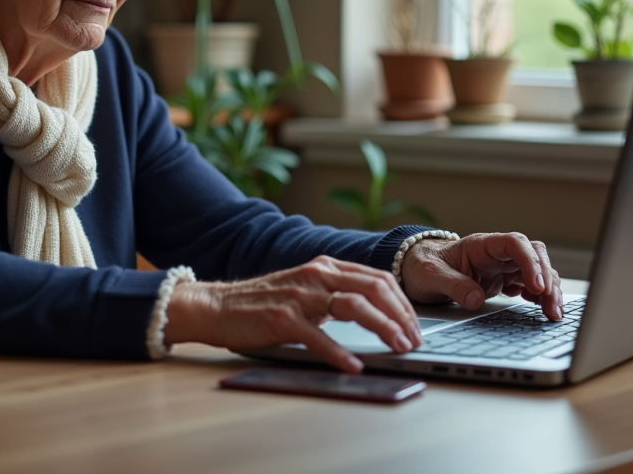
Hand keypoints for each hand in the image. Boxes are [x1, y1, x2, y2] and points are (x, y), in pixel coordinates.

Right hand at [163, 256, 423, 372]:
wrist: (217, 305)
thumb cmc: (262, 303)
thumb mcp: (304, 290)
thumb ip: (334, 295)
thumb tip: (374, 316)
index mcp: (324, 266)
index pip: (377, 278)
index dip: (402, 303)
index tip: (415, 326)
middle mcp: (315, 275)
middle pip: (373, 288)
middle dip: (401, 316)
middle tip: (414, 340)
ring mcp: (299, 295)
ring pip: (354, 307)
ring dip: (383, 329)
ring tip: (399, 349)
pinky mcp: (282, 318)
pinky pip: (319, 336)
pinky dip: (340, 353)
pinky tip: (354, 366)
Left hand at [401, 232, 563, 319]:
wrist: (415, 270)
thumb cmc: (422, 266)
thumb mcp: (430, 275)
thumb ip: (452, 285)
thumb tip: (475, 299)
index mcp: (480, 245)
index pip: (515, 243)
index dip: (530, 262)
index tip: (536, 285)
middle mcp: (496, 254)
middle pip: (534, 256)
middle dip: (547, 279)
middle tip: (551, 305)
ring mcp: (502, 267)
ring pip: (537, 271)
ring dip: (549, 290)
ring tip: (553, 313)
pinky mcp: (503, 281)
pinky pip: (530, 285)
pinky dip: (540, 297)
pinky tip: (542, 309)